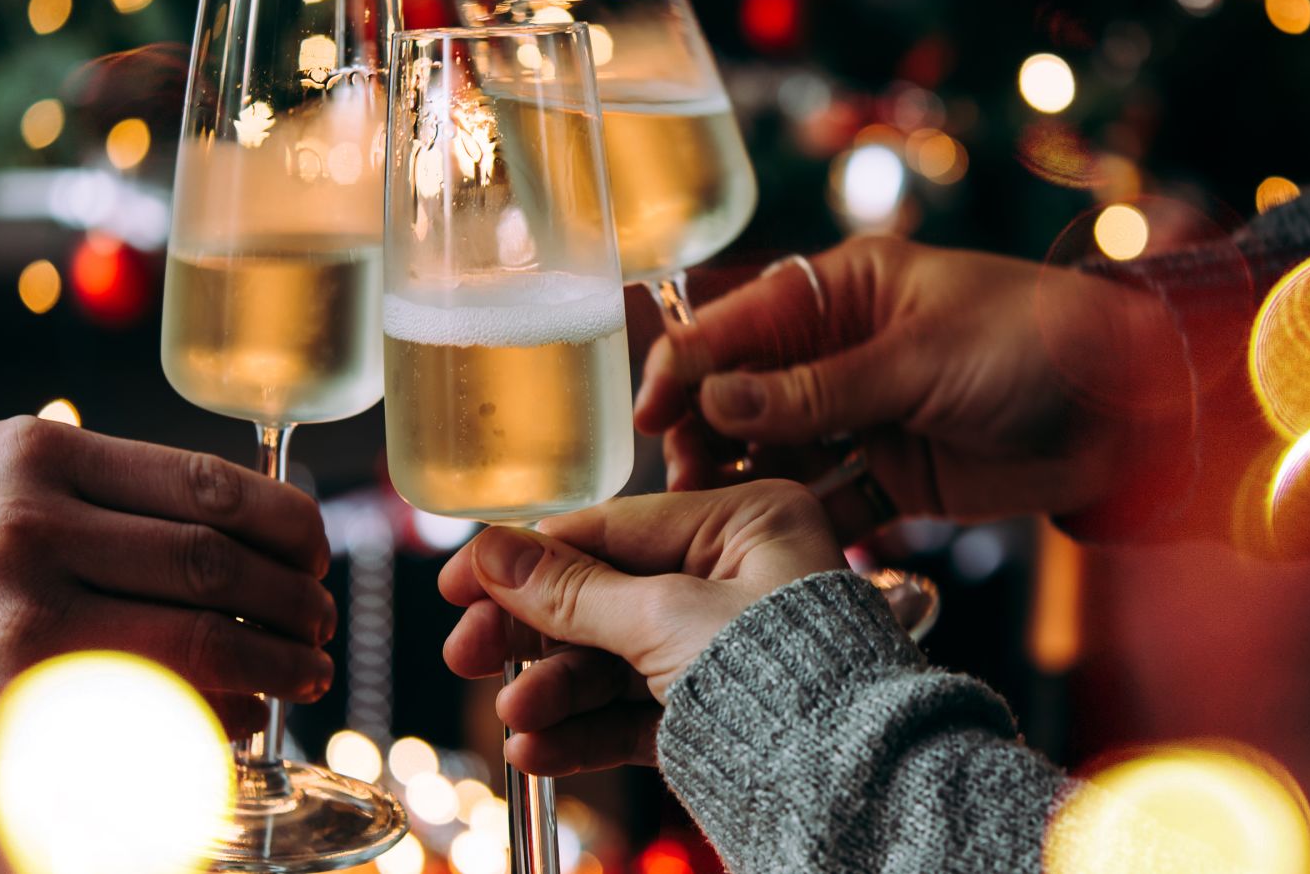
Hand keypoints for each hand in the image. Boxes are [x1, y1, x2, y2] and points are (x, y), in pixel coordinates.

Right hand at [0, 417, 335, 777]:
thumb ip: (101, 488)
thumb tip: (241, 518)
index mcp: (38, 453)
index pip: (208, 481)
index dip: (288, 521)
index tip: (315, 549)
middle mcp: (34, 521)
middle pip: (219, 554)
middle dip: (296, 592)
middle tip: (321, 615)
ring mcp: (25, 610)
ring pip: (204, 630)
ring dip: (280, 655)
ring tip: (308, 667)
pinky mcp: (17, 692)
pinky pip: (156, 700)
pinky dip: (221, 709)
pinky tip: (244, 712)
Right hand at [436, 481, 843, 776]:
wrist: (849, 789)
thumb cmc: (784, 678)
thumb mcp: (664, 619)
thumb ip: (572, 590)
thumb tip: (494, 551)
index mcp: (749, 521)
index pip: (614, 527)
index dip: (529, 555)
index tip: (460, 580)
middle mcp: (741, 576)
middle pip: (606, 596)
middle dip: (535, 634)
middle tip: (467, 654)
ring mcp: (729, 648)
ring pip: (616, 661)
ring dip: (555, 692)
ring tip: (514, 720)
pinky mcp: (720, 715)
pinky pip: (636, 713)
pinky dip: (586, 731)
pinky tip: (538, 752)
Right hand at [634, 237, 1190, 526]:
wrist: (1131, 410)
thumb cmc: (1036, 343)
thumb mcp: (921, 358)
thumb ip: (818, 387)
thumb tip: (718, 396)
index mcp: (846, 290)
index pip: (740, 323)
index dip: (687, 365)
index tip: (651, 414)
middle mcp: (843, 350)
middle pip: (744, 391)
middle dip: (705, 430)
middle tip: (681, 478)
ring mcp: (866, 415)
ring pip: (775, 449)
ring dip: (740, 478)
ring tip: (706, 517)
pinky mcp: (894, 476)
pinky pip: (826, 498)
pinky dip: (795, 519)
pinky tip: (763, 545)